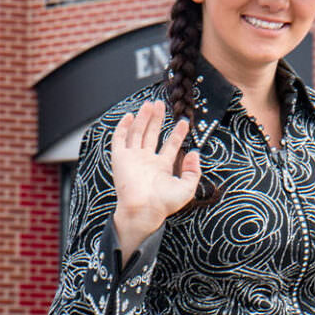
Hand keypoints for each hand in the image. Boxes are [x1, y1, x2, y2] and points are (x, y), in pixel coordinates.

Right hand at [111, 100, 199, 247]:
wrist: (143, 210)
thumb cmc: (163, 204)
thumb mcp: (187, 188)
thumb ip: (194, 171)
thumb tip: (195, 153)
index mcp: (162, 168)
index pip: (170, 146)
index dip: (177, 133)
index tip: (183, 121)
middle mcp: (146, 161)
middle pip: (152, 134)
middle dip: (157, 119)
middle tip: (161, 104)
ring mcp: (133, 158)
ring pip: (138, 133)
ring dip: (143, 118)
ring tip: (150, 104)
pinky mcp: (120, 158)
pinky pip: (120, 139)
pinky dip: (123, 127)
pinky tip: (130, 116)